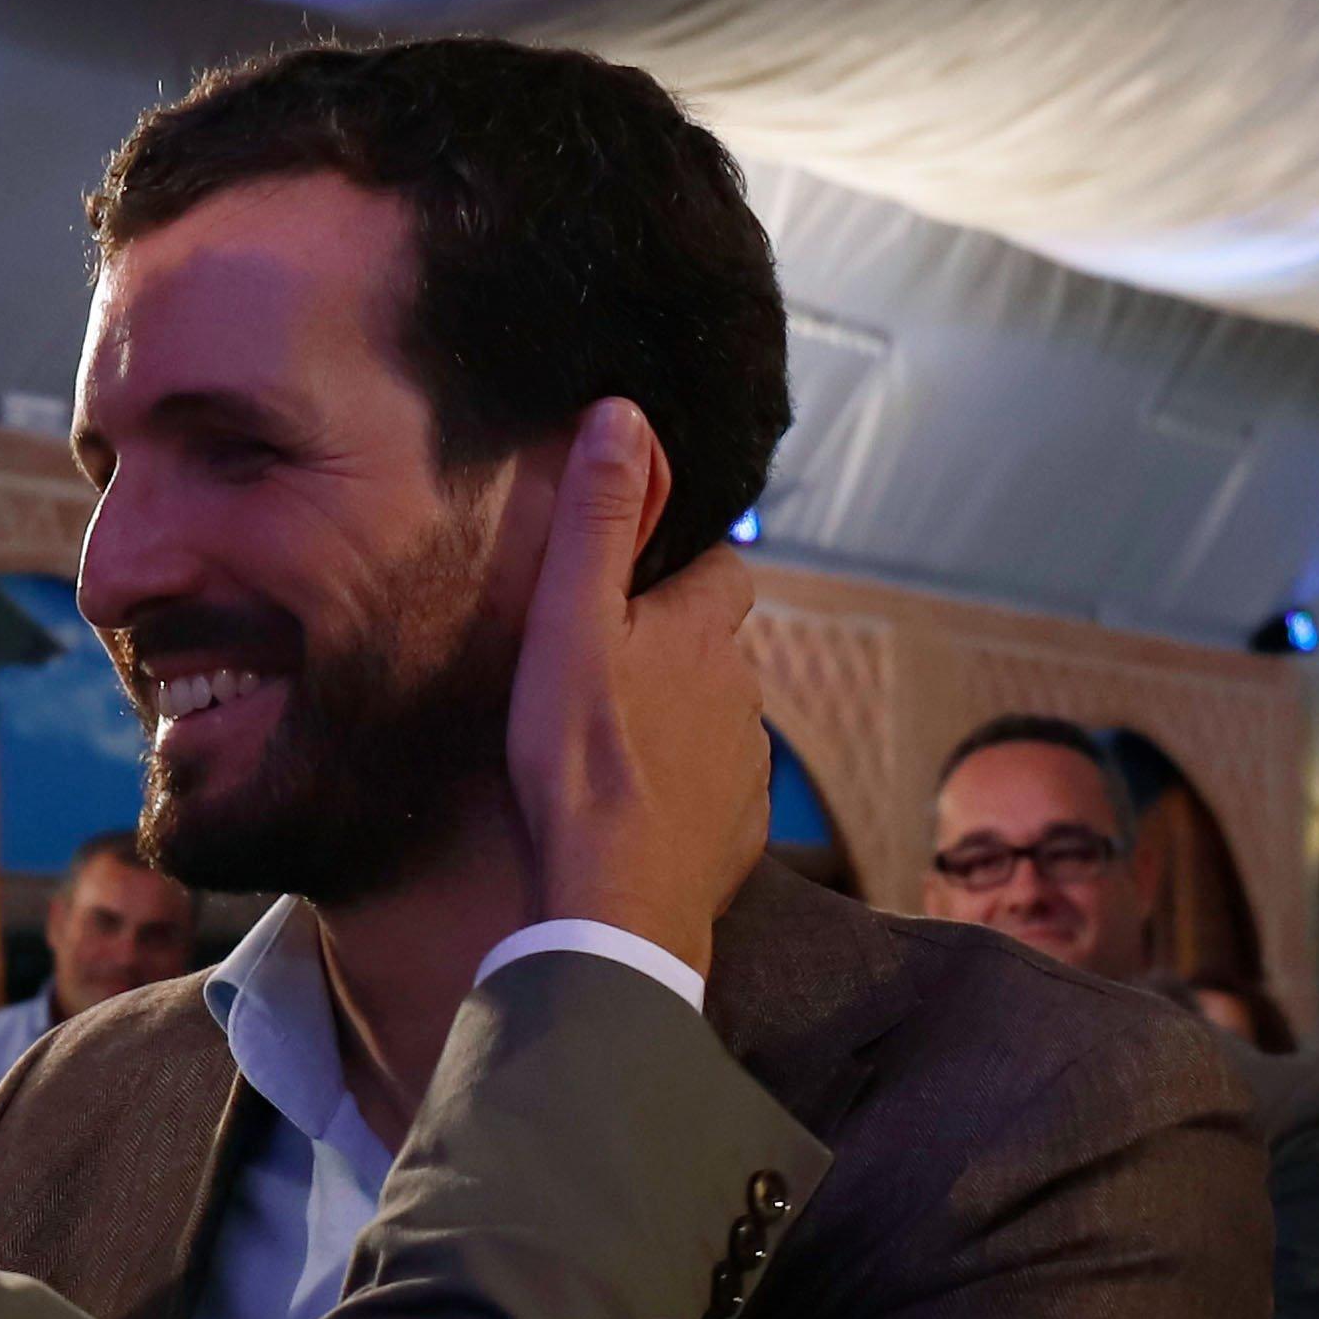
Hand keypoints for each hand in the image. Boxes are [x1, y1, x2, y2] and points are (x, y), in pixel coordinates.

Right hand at [502, 399, 763, 971]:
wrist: (618, 904)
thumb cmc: (584, 760)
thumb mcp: (569, 623)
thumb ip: (597, 518)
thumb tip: (625, 413)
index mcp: (701, 629)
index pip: (720, 564)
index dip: (683, 562)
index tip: (636, 576)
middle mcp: (742, 687)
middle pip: (718, 643)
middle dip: (677, 641)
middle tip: (608, 662)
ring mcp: (748, 763)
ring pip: (719, 714)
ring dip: (680, 714)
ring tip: (614, 737)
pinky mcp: (741, 829)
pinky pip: (717, 787)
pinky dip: (686, 784)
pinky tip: (639, 802)